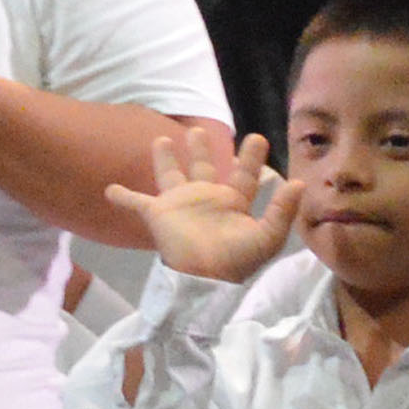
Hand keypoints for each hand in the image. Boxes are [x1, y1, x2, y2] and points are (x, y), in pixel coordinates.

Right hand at [104, 122, 298, 285]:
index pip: (245, 174)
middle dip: (201, 149)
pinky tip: (109, 189)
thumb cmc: (236, 260)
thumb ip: (282, 210)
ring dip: (165, 159)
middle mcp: (206, 199)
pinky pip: (136, 202)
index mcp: (233, 202)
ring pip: (171, 175)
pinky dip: (123, 197)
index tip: (257, 137)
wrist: (204, 280)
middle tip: (199, 129)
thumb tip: (300, 182)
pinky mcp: (158, 214)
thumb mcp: (267, 237)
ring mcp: (180, 205)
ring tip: (160, 139)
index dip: (251, 157)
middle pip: (204, 167)